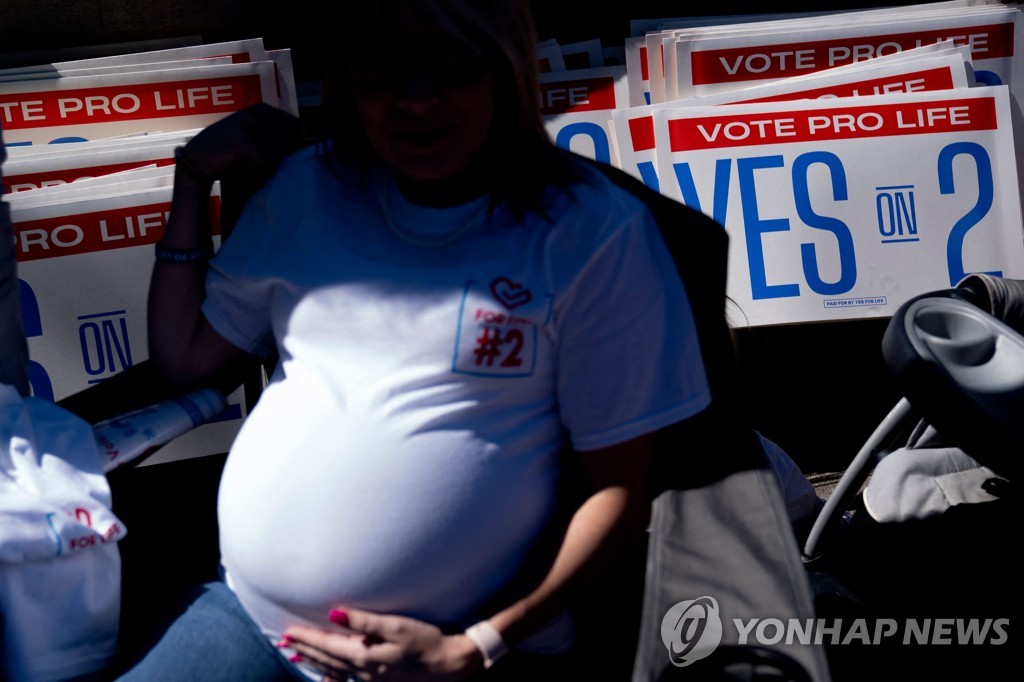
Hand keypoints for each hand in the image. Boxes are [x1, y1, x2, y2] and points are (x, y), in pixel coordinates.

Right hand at [177, 102, 304, 188]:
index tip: (270, 159)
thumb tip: (316, 147)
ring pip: (279, 155)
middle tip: (253, 162)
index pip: (299, 132)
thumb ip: (283, 144)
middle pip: (291, 145)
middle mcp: (260, 110)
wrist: (199, 162)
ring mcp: (250, 119)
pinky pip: (265, 160)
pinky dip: (254, 169)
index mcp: (267, 110)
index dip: (292, 152)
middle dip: (278, 162)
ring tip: (245, 162)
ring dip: (265, 167)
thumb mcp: (262, 146)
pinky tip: (237, 164)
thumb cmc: (234, 158)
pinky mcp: (242, 133)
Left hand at [282, 608, 483, 680]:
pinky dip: (332, 676)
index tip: (287, 632)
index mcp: (364, 655)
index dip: (306, 638)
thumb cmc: (426, 641)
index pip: (327, 645)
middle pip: (326, 658)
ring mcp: (370, 678)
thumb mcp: (396, 626)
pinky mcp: (380, 680)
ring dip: (315, 662)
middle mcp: (362, 671)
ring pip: (334, 670)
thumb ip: (364, 621)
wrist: (450, 665)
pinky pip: (347, 679)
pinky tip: (328, 678)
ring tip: (297, 656)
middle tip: (284, 642)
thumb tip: (335, 614)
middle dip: (305, 649)